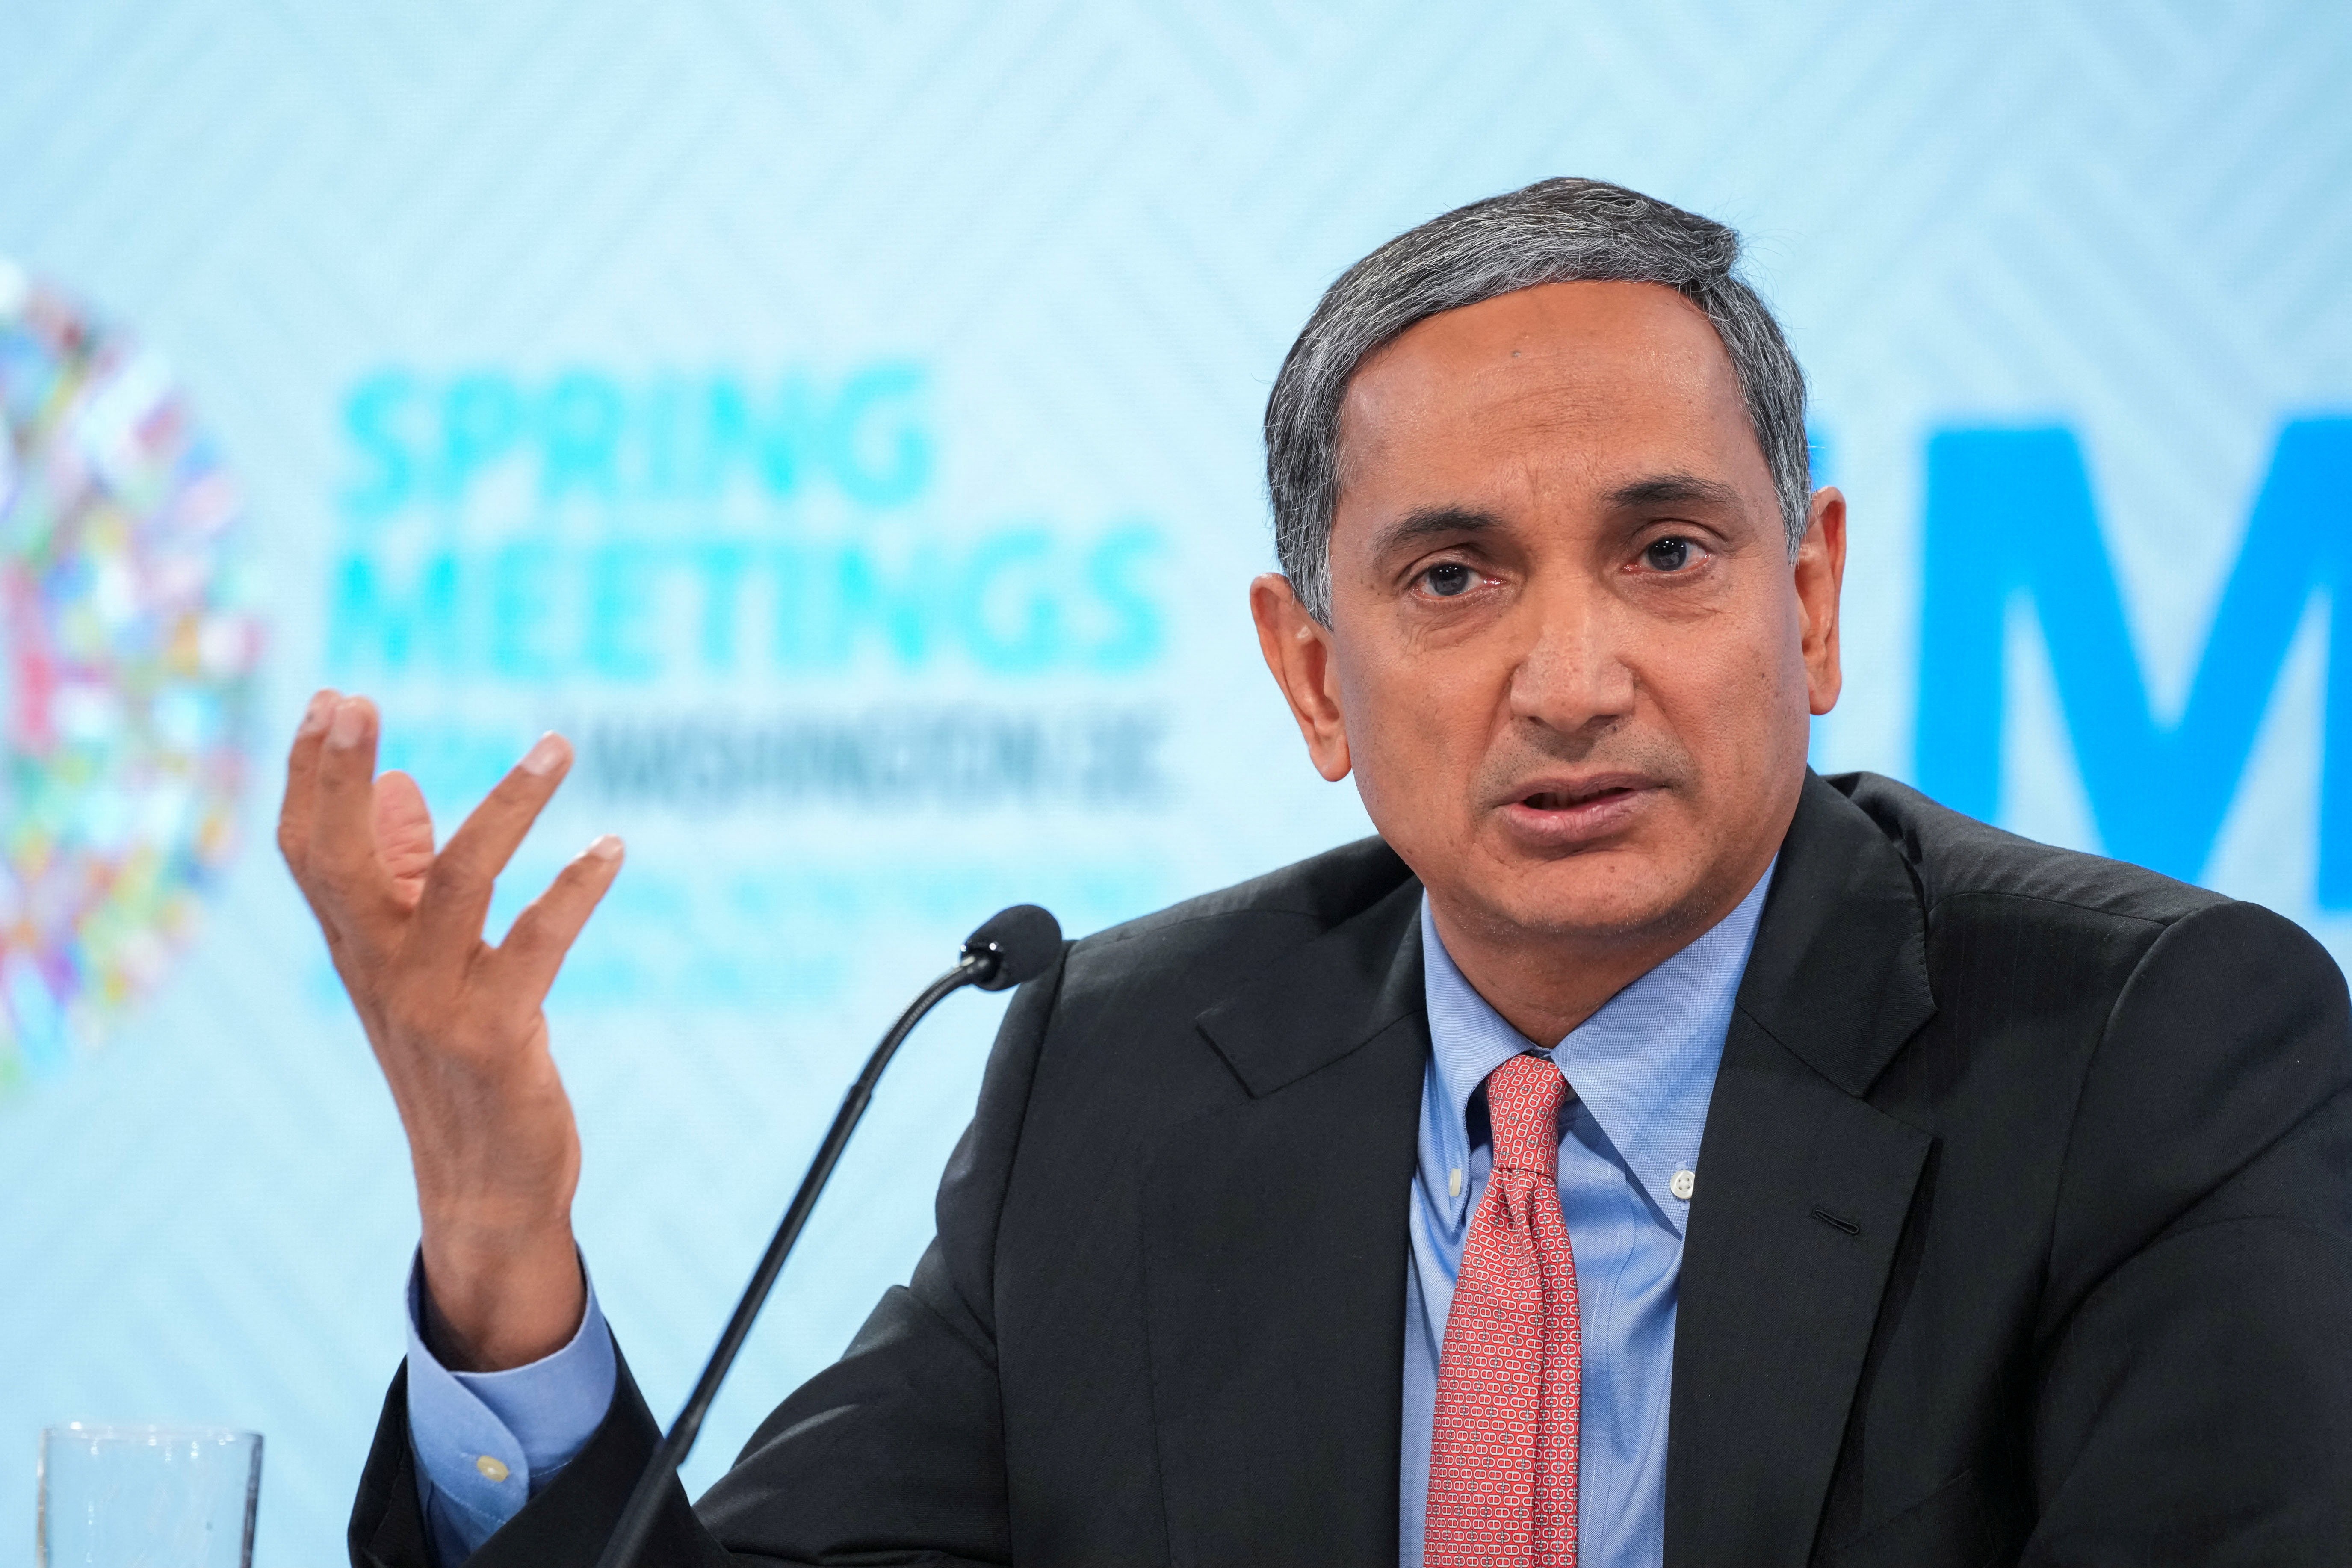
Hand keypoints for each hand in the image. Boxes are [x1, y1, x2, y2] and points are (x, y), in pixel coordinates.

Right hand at [278, 690, 623, 1369]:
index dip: (312, 775)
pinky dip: (575, 888)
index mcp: (359, 946)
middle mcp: (379, 969)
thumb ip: (406, 876)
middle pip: (338, 860)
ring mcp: (432, 1003)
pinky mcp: (495, 1035)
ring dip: (507, 807)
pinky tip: (610, 846)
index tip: (332, 696)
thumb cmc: (455, 1058)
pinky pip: (537, 943)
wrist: (483, 1184)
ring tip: (558, 746)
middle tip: (354, 699)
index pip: (309, 849)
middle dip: (338, 778)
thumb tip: (397, 787)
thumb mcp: (423, 961)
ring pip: (458, 882)